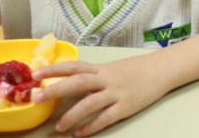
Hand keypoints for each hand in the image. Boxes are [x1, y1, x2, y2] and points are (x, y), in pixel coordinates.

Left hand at [32, 55, 171, 136]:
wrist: (162, 70)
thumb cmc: (136, 69)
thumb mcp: (113, 68)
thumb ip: (94, 76)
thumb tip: (69, 83)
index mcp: (102, 68)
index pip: (74, 66)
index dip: (54, 69)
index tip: (35, 74)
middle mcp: (106, 79)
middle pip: (78, 82)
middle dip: (56, 89)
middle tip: (37, 98)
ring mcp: (117, 92)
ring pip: (90, 103)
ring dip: (72, 115)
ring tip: (59, 126)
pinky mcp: (126, 106)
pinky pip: (106, 118)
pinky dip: (92, 126)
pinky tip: (80, 133)